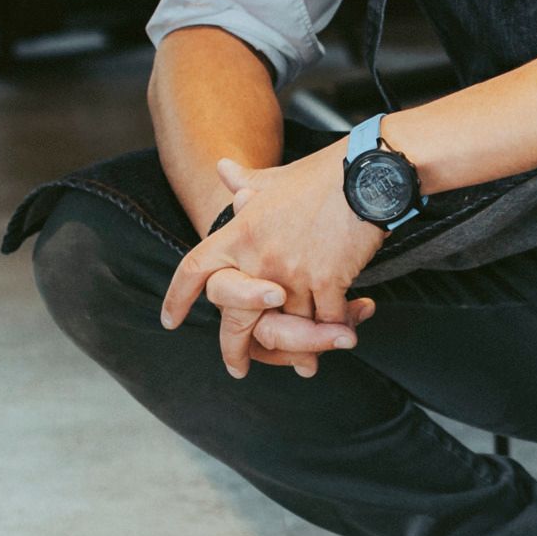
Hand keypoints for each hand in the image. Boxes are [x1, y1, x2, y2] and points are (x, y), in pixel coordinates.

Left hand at [160, 139, 387, 374]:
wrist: (366, 173)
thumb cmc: (323, 173)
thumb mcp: (276, 178)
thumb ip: (247, 182)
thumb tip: (223, 168)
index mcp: (240, 233)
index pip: (194, 270)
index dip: (178, 298)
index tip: (170, 320)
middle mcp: (259, 259)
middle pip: (237, 320)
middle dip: (236, 350)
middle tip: (237, 367)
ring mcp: (292, 274)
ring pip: (290, 326)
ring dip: (303, 346)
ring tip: (308, 362)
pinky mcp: (326, 281)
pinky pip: (327, 319)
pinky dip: (338, 327)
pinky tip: (346, 330)